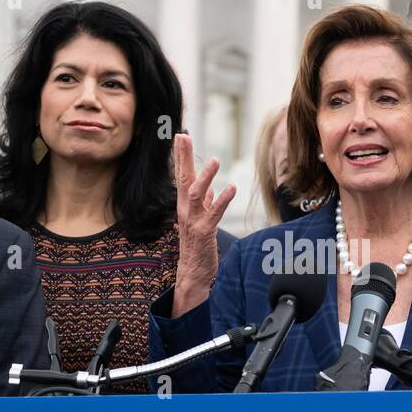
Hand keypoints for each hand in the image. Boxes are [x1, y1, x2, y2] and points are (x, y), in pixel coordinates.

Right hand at [172, 133, 234, 317]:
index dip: (181, 157)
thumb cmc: (197, 248)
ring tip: (214, 160)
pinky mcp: (204, 233)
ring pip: (196, 194)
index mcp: (185, 207)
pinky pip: (213, 213)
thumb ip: (205, 204)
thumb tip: (211, 189)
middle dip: (183, 157)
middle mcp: (185, 211)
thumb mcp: (200, 221)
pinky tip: (231, 188)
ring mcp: (193, 222)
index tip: (181, 136)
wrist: (192, 275)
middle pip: (183, 179)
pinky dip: (222, 200)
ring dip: (205, 176)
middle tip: (183, 136)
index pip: (181, 177)